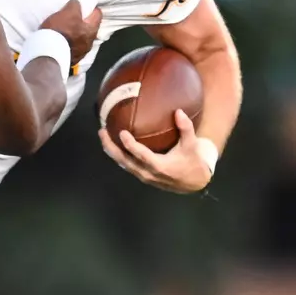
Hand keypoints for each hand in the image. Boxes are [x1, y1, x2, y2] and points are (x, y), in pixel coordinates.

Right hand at [40, 0, 102, 66]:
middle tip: (74, 18)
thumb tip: (76, 4)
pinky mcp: (71, 59)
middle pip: (90, 29)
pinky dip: (69, 44)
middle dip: (84, 23)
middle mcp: (89, 43)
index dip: (92, 8)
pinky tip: (62, 41)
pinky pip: (73, 48)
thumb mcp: (68, 12)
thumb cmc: (60, 30)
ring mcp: (81, 53)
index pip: (98, 15)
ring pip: (81, 40)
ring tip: (66, 30)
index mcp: (91, 30)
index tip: (85, 6)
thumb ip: (75, 6)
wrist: (48, 54)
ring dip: (76, 35)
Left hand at [97, 109, 218, 193]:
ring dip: (111, 151)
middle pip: (124, 161)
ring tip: (103, 136)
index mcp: (160, 166)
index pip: (141, 155)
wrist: (193, 182)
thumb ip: (186, 128)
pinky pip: (126, 165)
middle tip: (102, 132)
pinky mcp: (142, 176)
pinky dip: (118, 155)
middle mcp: (148, 173)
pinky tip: (112, 144)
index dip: (130, 145)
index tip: (122, 133)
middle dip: (111, 147)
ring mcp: (143, 176)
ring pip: (123, 164)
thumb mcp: (192, 145)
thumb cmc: (192, 162)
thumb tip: (178, 112)